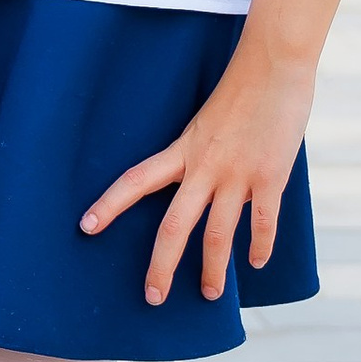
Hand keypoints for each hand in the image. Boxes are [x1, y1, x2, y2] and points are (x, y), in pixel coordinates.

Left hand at [81, 35, 313, 305]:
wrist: (274, 64)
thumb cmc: (240, 86)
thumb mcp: (204, 120)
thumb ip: (198, 152)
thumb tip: (200, 177)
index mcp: (182, 149)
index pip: (135, 180)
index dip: (110, 205)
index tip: (86, 227)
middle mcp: (204, 167)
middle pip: (174, 227)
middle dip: (161, 267)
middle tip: (152, 297)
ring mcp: (238, 175)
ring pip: (218, 237)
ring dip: (213, 271)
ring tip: (209, 294)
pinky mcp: (270, 177)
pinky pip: (263, 223)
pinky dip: (260, 247)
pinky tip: (257, 263)